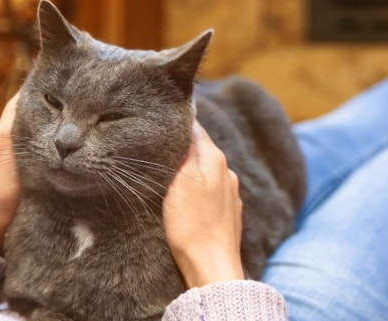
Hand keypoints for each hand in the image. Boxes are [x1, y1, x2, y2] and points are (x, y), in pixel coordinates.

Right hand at [163, 120, 244, 287]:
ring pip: (206, 172)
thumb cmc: (192, 224)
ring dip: (190, 169)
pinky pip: (209, 192)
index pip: (197, 129)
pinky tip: (185, 198)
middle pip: (202, 150)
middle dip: (182, 147)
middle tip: (157, 145)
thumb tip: (187, 124)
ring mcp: (230, 195)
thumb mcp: (181, 181)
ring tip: (168, 171)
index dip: (178, 122)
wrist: (212, 267)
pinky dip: (196, 189)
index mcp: (216, 160)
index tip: (160, 119)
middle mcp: (227, 173)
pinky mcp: (227, 214)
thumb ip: (185, 152)